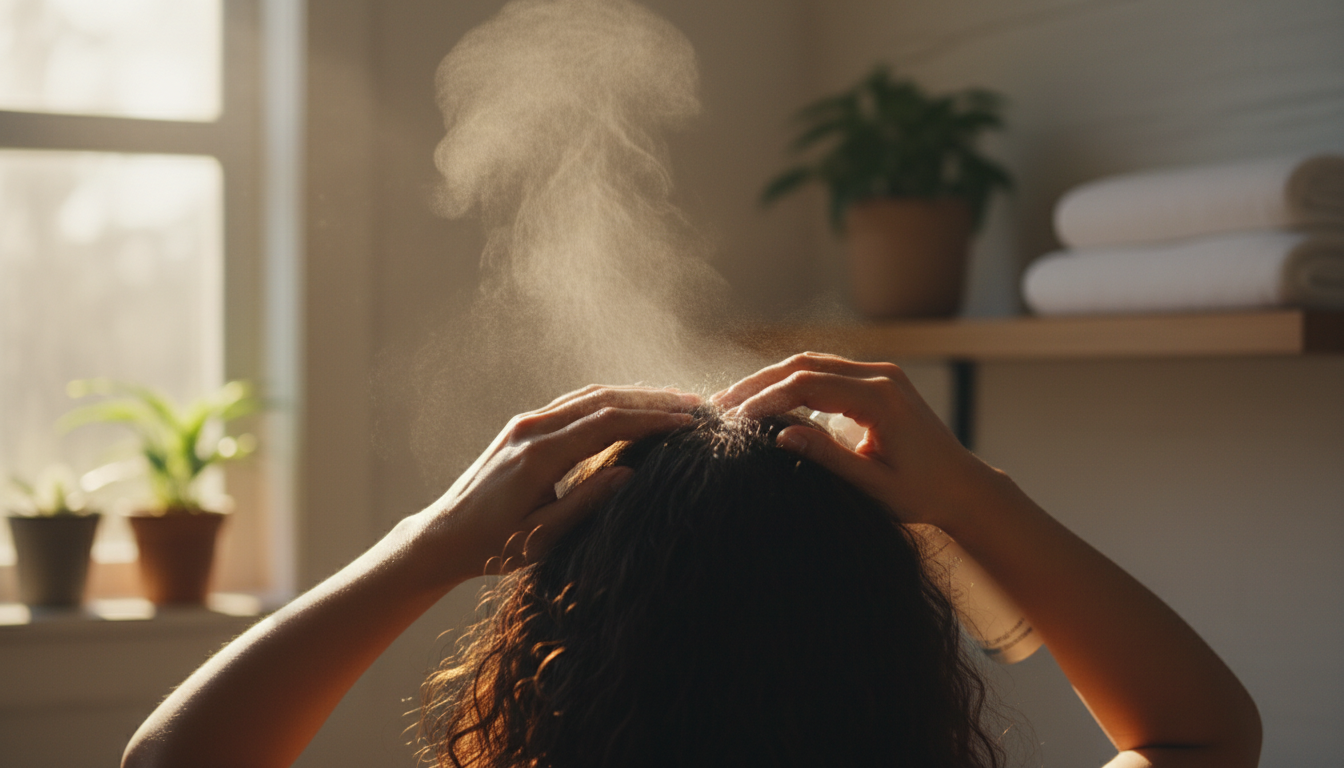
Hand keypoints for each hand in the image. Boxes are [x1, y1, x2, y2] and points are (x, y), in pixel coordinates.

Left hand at [425, 385, 699, 582]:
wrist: (444, 535)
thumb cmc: (493, 546)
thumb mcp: (544, 536)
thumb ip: (587, 502)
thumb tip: (630, 473)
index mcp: (539, 454)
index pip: (608, 422)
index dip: (653, 419)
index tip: (689, 422)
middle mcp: (532, 428)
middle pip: (603, 400)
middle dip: (653, 400)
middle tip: (696, 405)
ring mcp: (526, 423)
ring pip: (590, 396)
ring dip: (634, 396)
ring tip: (675, 403)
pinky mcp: (524, 426)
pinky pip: (575, 404)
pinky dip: (610, 402)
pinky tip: (634, 408)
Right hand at [713, 352, 1001, 527]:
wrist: (963, 486)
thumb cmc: (922, 494)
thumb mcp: (872, 485)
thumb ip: (828, 457)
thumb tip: (780, 436)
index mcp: (880, 399)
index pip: (808, 385)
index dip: (766, 399)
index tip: (734, 419)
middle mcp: (880, 376)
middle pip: (805, 364)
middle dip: (759, 383)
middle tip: (720, 404)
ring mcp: (880, 374)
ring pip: (813, 363)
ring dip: (771, 379)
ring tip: (734, 401)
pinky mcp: (877, 381)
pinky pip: (826, 371)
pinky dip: (792, 382)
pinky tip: (766, 401)